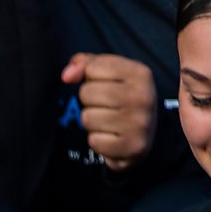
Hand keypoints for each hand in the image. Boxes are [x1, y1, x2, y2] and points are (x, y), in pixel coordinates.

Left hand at [62, 54, 157, 170]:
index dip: (90, 78)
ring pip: (87, 118)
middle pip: (87, 93)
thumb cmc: (121, 99)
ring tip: (108, 122)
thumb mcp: (109, 74)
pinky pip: (93, 141)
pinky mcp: (133, 147)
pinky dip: (97, 141)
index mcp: (140, 73)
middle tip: (105, 107)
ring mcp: (139, 123)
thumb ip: (86, 64)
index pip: (92, 68)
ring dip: (92, 122)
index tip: (105, 85)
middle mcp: (143, 97)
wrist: (143, 136)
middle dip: (89, 101)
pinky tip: (111, 137)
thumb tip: (67, 75)